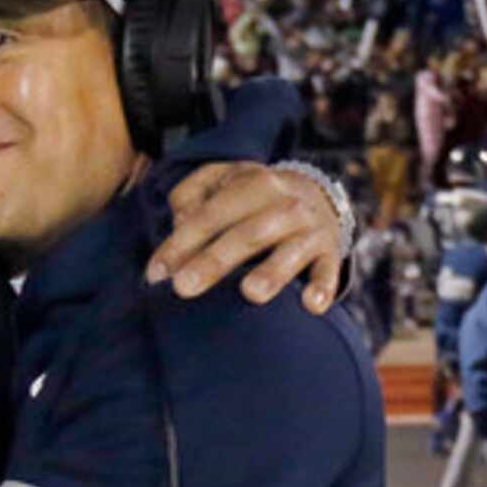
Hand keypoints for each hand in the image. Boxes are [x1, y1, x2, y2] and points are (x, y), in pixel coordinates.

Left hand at [146, 162, 344, 311]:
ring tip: (251, 294)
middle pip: (247, 234)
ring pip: (290, 251)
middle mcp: (285, 204)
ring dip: (272, 271)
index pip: (212, 214)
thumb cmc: (256, 196)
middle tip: (183, 288)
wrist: (320, 195)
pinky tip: (311, 306)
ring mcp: (310, 229)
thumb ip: (193, 194)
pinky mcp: (330, 253)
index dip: (181, 242)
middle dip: (214, 261)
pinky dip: (323, 287)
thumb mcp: (225, 180)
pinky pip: (328, 271)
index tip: (156, 273)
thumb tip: (178, 222)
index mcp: (254, 183)